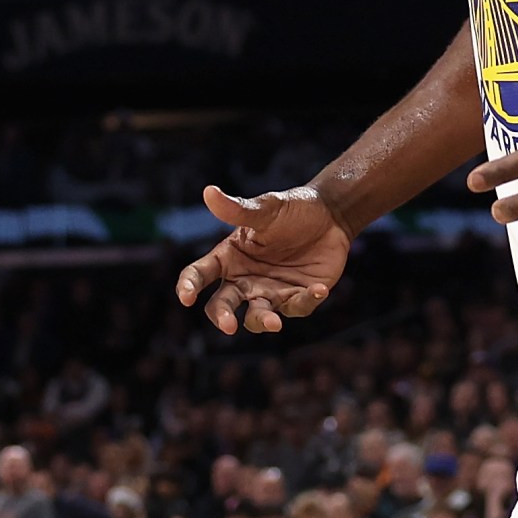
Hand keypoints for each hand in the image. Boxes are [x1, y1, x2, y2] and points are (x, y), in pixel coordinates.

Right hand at [176, 187, 348, 334]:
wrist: (331, 217)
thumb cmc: (292, 210)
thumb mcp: (266, 209)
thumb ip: (238, 209)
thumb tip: (208, 192)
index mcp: (229, 257)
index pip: (200, 274)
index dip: (188, 287)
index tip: (186, 298)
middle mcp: (245, 279)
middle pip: (222, 305)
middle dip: (222, 317)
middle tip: (229, 326)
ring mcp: (270, 292)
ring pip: (256, 317)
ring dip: (263, 321)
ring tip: (274, 323)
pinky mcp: (296, 298)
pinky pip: (297, 308)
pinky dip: (306, 301)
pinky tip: (318, 289)